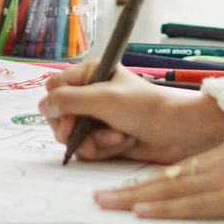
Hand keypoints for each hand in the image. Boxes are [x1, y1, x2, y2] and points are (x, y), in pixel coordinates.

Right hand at [40, 63, 223, 163]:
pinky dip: (105, 149)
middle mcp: (90, 94)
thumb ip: (68, 100)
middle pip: (60, 115)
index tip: (69, 121)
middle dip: (75, 129)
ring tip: (118, 138)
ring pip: (74, 135)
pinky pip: (90, 148)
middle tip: (88, 137)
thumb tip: (42, 106)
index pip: (54, 89)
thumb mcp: (103, 99)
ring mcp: (99, 118)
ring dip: (95, 141)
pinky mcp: (108, 138)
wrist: (181, 132)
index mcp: (89, 74)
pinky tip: (123, 143)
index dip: (57, 107)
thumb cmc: (145, 108)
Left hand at [91, 141, 223, 223]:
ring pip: (171, 189)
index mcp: (216, 154)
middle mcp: (214, 162)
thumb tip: (192, 189)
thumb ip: (219, 172)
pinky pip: (195, 204)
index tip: (118, 189)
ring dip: (136, 199)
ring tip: (108, 203)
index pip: (171, 170)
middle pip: (162, 178)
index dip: (142, 181)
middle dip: (127, 189)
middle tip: (97, 195)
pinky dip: (167, 208)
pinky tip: (145, 210)